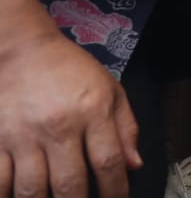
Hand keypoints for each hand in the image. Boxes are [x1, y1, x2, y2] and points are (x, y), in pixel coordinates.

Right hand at [0, 30, 142, 197]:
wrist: (23, 51)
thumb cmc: (71, 71)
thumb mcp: (110, 89)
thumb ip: (126, 128)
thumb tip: (134, 166)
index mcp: (93, 111)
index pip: (109, 163)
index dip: (115, 191)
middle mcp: (59, 126)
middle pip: (70, 184)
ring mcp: (24, 135)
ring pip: (32, 190)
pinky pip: (0, 181)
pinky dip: (8, 196)